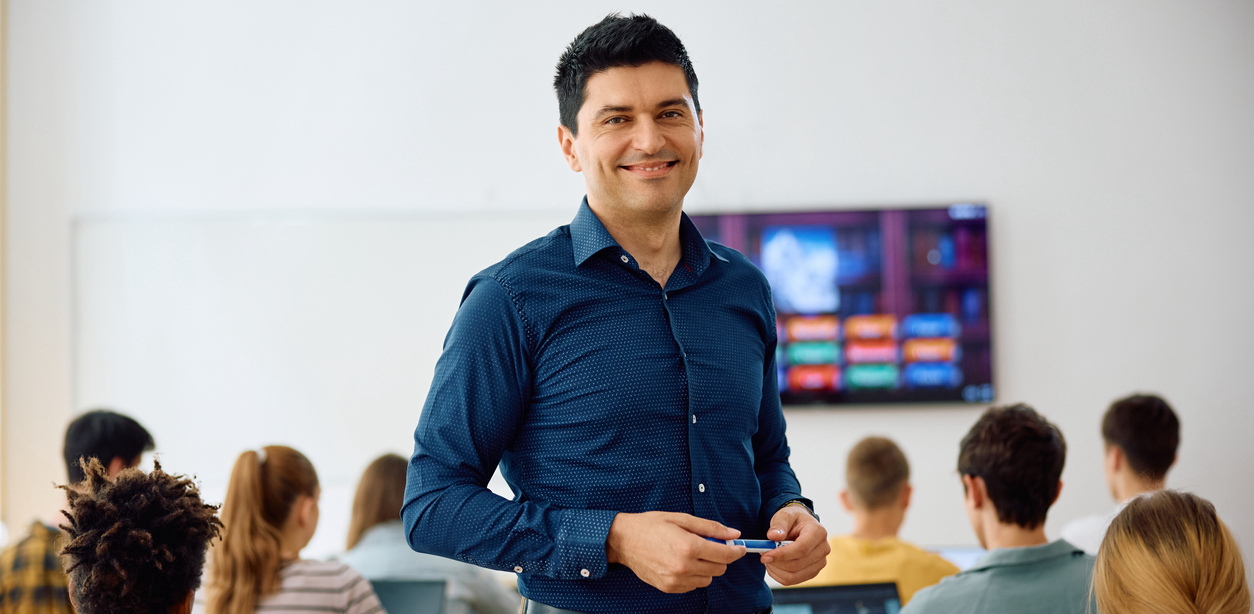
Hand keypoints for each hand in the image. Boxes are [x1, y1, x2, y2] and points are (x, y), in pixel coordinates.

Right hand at [605, 511, 746, 592]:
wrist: (624, 540)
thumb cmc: (650, 526)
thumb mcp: (682, 519)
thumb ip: (710, 527)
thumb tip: (732, 533)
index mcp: (689, 546)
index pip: (724, 554)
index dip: (736, 550)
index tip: (739, 547)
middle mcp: (684, 566)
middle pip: (719, 569)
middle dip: (720, 557)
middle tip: (710, 546)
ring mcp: (676, 580)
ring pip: (708, 579)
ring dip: (707, 567)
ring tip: (692, 554)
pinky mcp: (669, 587)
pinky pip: (693, 585)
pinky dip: (694, 575)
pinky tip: (683, 563)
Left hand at [761, 505, 828, 584]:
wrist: (801, 526)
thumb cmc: (793, 520)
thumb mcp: (785, 515)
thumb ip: (779, 524)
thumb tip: (773, 536)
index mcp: (818, 532)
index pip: (802, 549)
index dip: (782, 554)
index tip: (765, 556)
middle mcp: (823, 549)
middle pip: (797, 565)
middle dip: (776, 562)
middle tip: (762, 554)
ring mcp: (820, 563)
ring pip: (793, 576)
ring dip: (776, 569)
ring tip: (768, 557)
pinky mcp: (813, 572)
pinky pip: (792, 580)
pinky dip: (779, 575)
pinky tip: (774, 564)